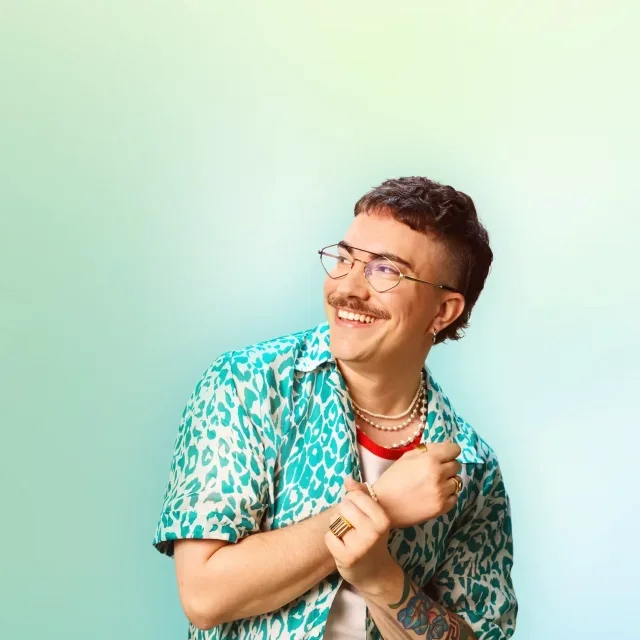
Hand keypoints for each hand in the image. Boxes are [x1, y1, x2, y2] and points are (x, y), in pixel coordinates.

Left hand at [324, 477, 397, 593]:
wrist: (375, 572)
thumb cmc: (372, 537)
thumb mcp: (373, 515)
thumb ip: (361, 493)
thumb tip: (347, 479)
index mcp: (382, 519)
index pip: (355, 496)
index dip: (352, 501)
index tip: (358, 513)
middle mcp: (373, 532)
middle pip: (343, 506)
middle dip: (343, 513)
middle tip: (351, 525)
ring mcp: (360, 546)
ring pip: (334, 521)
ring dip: (336, 526)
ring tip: (347, 535)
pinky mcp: (346, 558)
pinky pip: (329, 537)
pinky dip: (332, 540)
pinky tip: (342, 546)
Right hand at [372, 442, 462, 527]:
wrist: (383, 506)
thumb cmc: (392, 479)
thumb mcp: (406, 457)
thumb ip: (427, 450)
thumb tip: (444, 447)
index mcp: (430, 459)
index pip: (454, 449)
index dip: (449, 452)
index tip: (443, 456)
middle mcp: (439, 474)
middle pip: (456, 465)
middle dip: (447, 466)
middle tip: (434, 471)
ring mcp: (442, 492)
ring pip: (457, 481)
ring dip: (447, 481)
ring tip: (433, 485)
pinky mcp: (442, 507)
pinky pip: (455, 497)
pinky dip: (447, 495)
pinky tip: (435, 495)